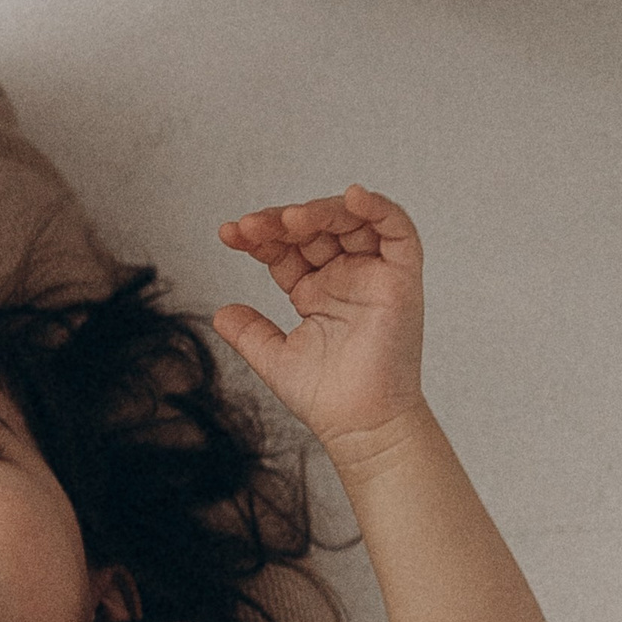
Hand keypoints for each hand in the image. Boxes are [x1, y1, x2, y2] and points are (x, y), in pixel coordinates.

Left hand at [213, 187, 428, 458]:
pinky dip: (378, 207)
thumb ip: (248, 332)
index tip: (229, 234)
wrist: (359, 425)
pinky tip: (352, 195)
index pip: (287, 247)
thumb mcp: (275, 357)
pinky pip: (398, 229)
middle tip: (251, 226)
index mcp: (316, 290)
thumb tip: (219, 313)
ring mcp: (374, 274)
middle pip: (315, 228)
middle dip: (281, 221)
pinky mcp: (402, 278)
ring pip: (351, 221)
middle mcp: (346, 276)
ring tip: (288, 218)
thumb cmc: (327, 398)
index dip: (260, 237)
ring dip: (320, 211)